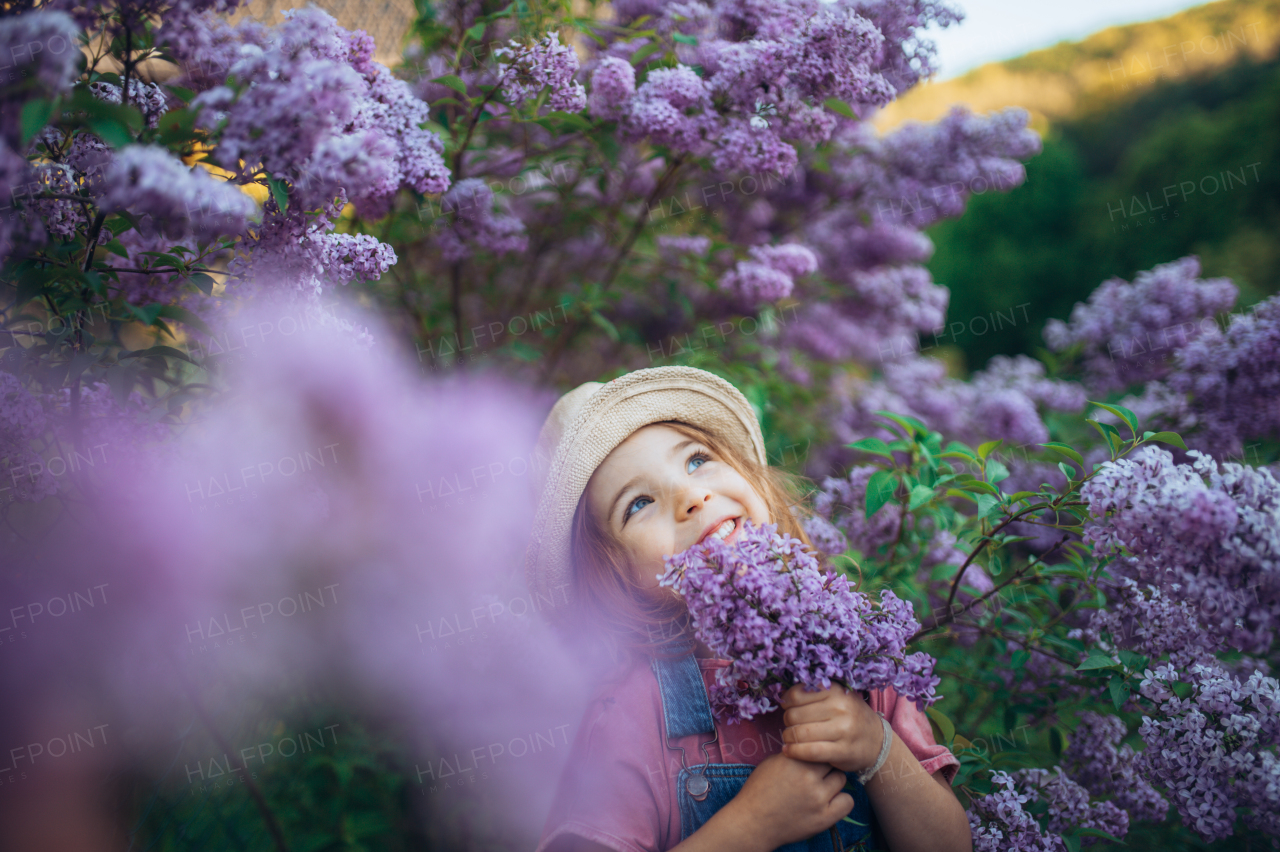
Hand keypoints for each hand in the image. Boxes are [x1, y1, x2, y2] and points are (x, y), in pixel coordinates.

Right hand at [723, 751, 853, 849]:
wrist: (753, 821)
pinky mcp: (824, 817)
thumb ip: (795, 754)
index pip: (819, 745)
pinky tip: (830, 802)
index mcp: (795, 759)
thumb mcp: (772, 762)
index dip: (817, 752)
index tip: (814, 757)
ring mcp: (818, 798)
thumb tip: (811, 746)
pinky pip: (847, 802)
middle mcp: (808, 776)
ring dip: (833, 782)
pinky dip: (841, 801)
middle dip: (826, 765)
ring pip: (841, 779)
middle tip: (817, 773)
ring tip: (821, 788)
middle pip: (832, 760)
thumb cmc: (759, 790)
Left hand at [779, 683, 886, 774]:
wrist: (876, 741)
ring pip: (800, 733)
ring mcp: (843, 730)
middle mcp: (840, 708)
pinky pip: (810, 751)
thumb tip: (782, 695)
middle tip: (790, 725)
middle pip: (795, 715)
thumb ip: (814, 693)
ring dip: (788, 737)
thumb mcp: (837, 697)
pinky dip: (795, 752)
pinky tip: (789, 751)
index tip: (787, 708)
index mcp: (835, 691)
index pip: (796, 694)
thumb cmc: (849, 716)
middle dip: (787, 721)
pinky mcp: (842, 751)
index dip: (786, 703)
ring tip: (788, 738)